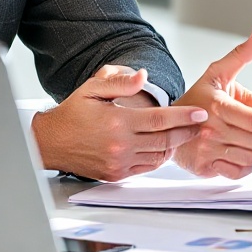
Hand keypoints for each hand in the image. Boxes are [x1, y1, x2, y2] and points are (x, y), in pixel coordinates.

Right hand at [31, 66, 207, 181]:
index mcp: (118, 122)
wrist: (50, 143)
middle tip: (201, 125)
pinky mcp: (116, 175)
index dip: (184, 116)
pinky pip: (146, 168)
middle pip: (165, 140)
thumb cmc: (72, 114)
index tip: (200, 113)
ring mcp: (119, 163)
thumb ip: (120, 82)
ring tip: (185, 134)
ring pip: (158, 156)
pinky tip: (164, 148)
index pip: (161, 119)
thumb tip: (143, 76)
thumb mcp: (93, 89)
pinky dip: (159, 158)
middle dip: (187, 132)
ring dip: (175, 146)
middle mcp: (120, 145)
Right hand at [173, 28, 251, 178]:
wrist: (169, 123)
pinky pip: (238, 172)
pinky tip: (249, 155)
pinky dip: (250, 166)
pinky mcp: (204, 166)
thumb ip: (242, 54)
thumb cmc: (200, 97)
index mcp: (216, 105)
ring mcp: (206, 149)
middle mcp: (210, 129)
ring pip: (251, 158)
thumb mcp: (219, 72)